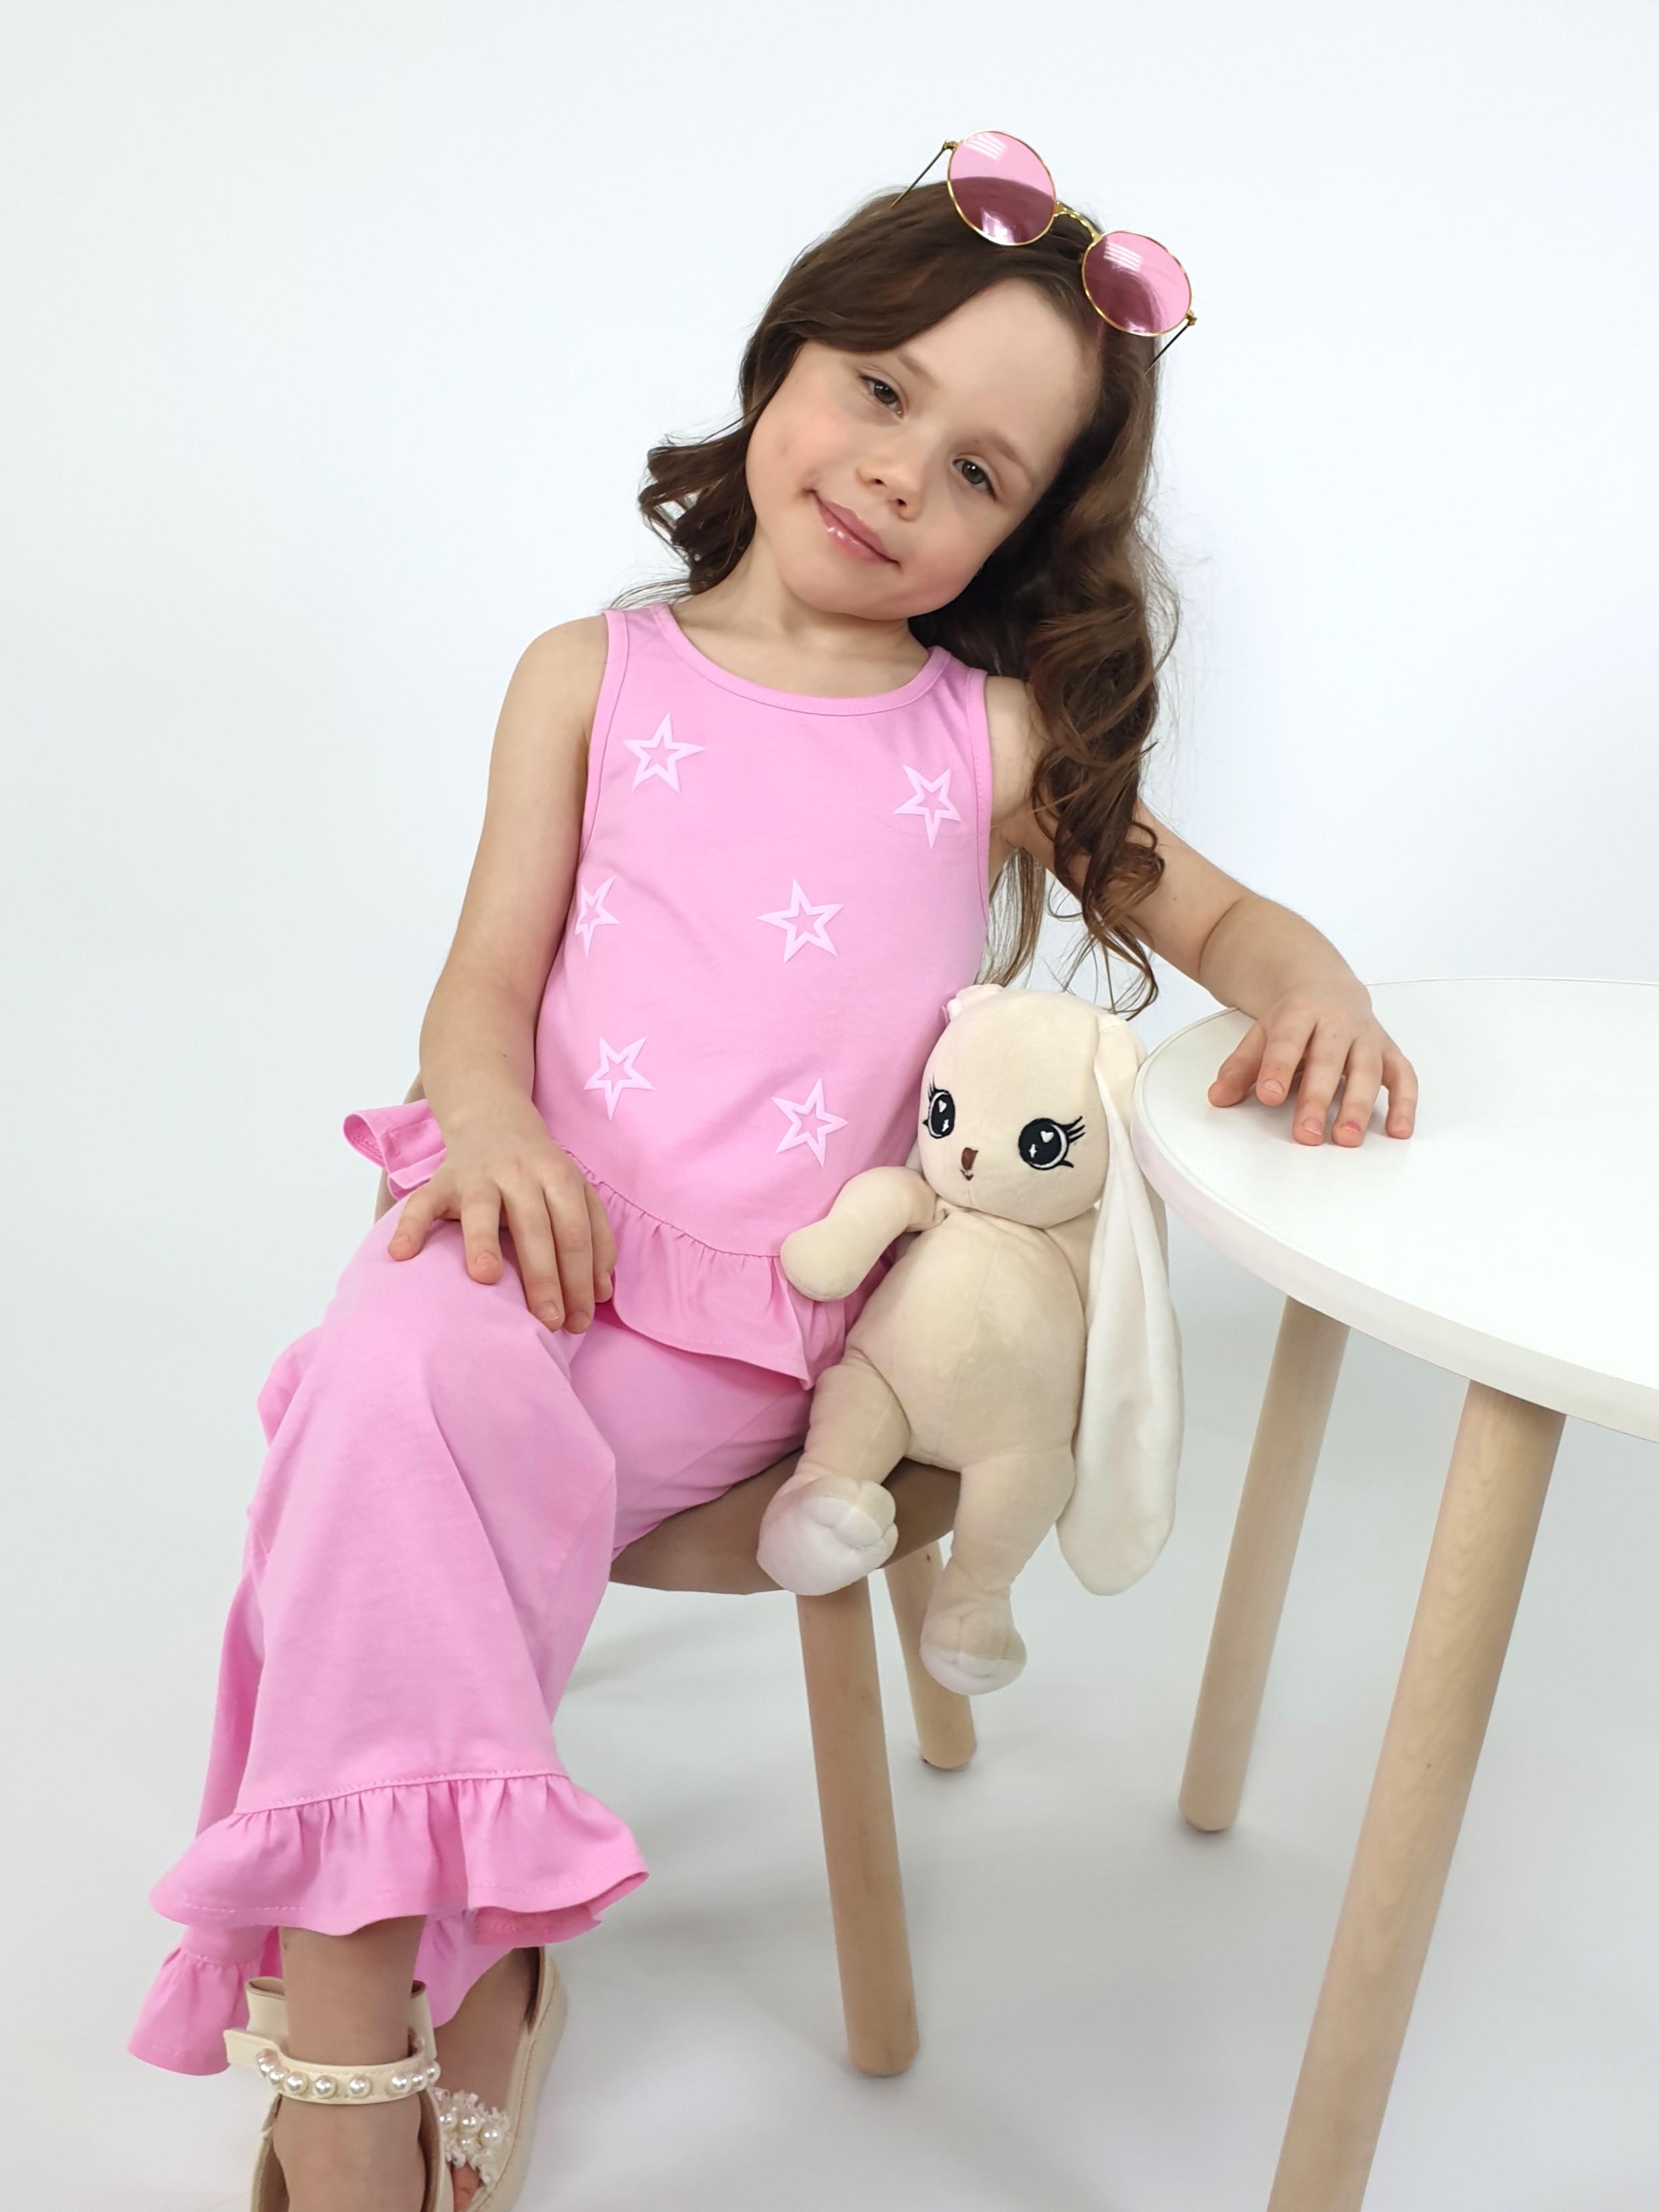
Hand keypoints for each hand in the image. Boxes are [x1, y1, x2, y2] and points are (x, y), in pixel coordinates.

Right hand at [387, 1098, 616, 1331]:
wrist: (494, 1118)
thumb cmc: (540, 1172)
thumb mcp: (576, 1193)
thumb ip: (595, 1238)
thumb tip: (602, 1293)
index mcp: (559, 1178)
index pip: (574, 1232)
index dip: (580, 1277)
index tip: (578, 1321)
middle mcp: (520, 1174)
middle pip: (535, 1226)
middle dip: (544, 1276)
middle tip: (548, 1320)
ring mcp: (478, 1176)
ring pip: (482, 1209)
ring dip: (484, 1242)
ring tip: (485, 1278)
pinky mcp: (441, 1180)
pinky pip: (421, 1203)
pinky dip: (410, 1227)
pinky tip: (401, 1255)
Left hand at [1208, 983, 1417, 1145]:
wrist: (1327, 987)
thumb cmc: (1294, 1020)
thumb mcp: (1260, 1034)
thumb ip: (1240, 1066)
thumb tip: (1218, 1097)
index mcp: (1301, 1013)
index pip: (1288, 1041)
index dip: (1278, 1068)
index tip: (1268, 1096)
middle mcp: (1339, 1022)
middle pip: (1328, 1060)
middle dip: (1317, 1099)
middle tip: (1306, 1135)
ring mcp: (1368, 1036)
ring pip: (1368, 1070)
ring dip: (1359, 1106)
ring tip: (1347, 1139)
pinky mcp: (1389, 1051)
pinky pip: (1403, 1076)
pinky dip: (1405, 1103)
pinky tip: (1399, 1130)